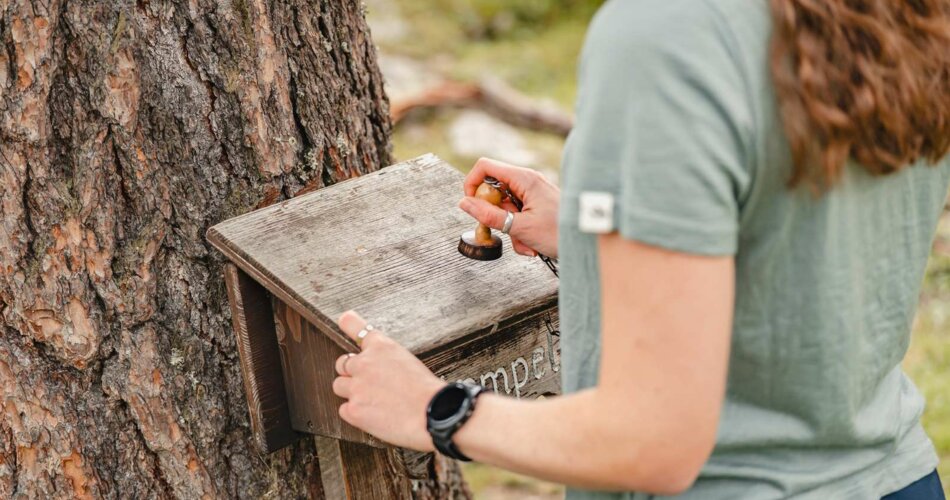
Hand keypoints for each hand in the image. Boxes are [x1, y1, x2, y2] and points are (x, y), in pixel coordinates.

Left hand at [332, 311, 444, 451]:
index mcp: (381, 348)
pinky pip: (344, 410)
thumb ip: (389, 363)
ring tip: (371, 401)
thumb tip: (381, 371)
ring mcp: (356, 387)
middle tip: (365, 382)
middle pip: (342, 363)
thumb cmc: (427, 391)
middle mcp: (364, 363)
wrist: (432, 413)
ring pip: (339, 386)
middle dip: (351, 372)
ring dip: (351, 392)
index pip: (357, 328)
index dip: (349, 323)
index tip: (345, 318)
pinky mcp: (354, 410)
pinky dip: (355, 413)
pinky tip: (372, 416)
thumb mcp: (410, 363)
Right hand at [460, 158, 559, 257]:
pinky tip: (532, 245)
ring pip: (504, 208)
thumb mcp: (520, 227)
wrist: (588, 243)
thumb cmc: (561, 233)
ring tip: (525, 243)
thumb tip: (464, 203)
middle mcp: (527, 182)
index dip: (472, 184)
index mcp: (524, 178)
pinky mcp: (536, 206)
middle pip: (493, 191)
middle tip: (502, 230)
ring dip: (509, 229)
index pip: (485, 167)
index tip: (471, 205)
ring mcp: (532, 194)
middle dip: (494, 215)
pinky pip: (517, 216)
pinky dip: (519, 232)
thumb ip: (490, 215)